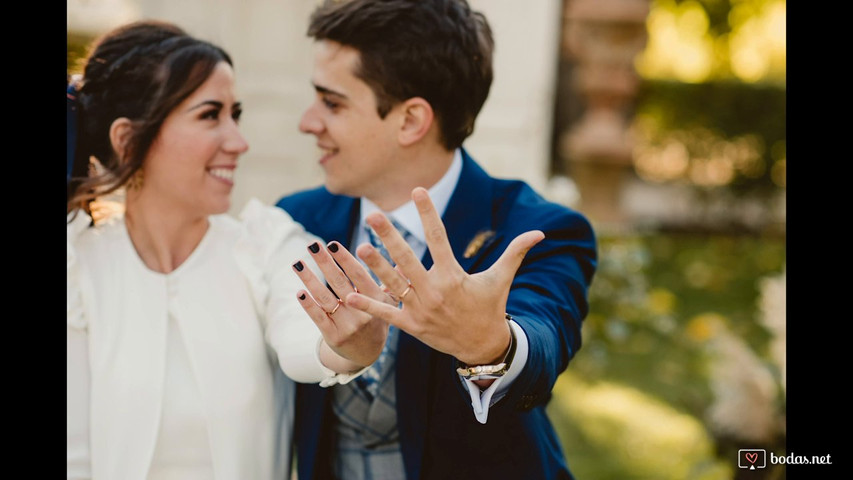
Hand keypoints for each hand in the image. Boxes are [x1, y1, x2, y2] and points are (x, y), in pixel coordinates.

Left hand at [292, 240, 394, 371]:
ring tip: (298, 263)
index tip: (333, 244)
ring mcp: (348, 326)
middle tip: (313, 245)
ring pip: (325, 298)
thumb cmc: (376, 319)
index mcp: (378, 300)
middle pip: (340, 283)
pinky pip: (319, 318)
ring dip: (310, 279)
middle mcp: (363, 313)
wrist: (367, 354)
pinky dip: (309, 305)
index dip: (345, 260)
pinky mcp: (334, 337)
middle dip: (325, 263)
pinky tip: (300, 292)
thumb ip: (393, 282)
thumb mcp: (389, 303)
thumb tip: (403, 262)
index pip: (359, 275)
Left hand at [344, 187, 543, 367]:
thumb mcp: (501, 278)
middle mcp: (435, 291)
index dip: (428, 213)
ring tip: (359, 248)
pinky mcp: (412, 326)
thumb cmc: (489, 306)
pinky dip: (369, 305)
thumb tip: (541, 232)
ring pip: (394, 284)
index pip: (439, 237)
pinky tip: (349, 293)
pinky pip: (387, 315)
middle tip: (374, 215)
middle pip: (408, 260)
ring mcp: (421, 310)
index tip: (418, 191)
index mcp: (454, 275)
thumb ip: (516, 252)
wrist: (483, 347)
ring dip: (376, 267)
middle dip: (390, 237)